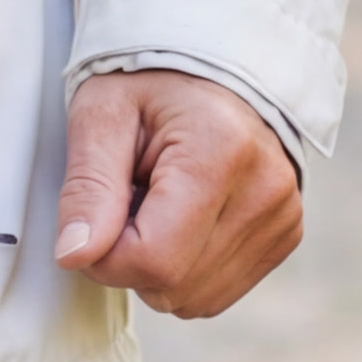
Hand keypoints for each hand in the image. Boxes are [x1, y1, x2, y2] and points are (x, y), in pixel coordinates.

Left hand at [54, 70, 300, 317]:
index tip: (94, 217)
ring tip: (159, 203)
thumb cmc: (151, 79)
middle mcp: (267, 189)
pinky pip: (216, 293)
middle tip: (129, 197)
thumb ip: (88, 186)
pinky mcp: (286, 235)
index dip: (105, 256)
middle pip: (174, 287)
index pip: (153, 260)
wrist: (214, 61)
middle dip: (130, 259)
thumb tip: (75, 256)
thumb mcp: (103, 113)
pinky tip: (184, 218)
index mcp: (222, 151)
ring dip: (159, 267)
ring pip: (194, 300)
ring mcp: (283, 216)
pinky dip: (187, 269)